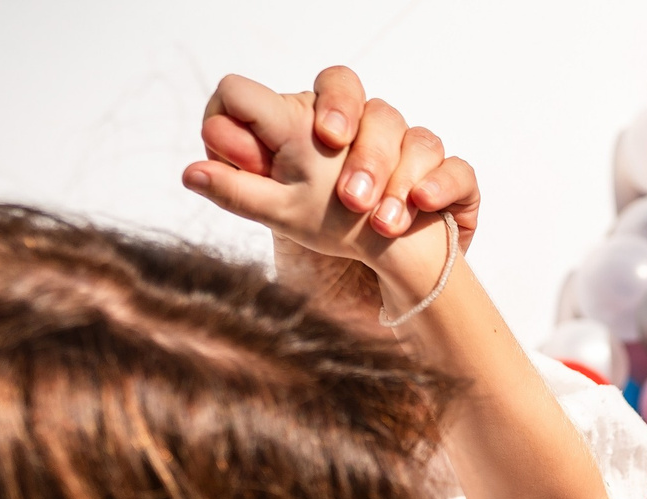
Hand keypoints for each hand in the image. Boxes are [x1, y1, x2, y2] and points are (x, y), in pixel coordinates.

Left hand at [182, 66, 477, 290]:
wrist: (398, 265)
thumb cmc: (332, 226)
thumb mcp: (281, 213)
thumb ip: (240, 190)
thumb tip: (189, 172)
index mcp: (319, 121)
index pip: (317, 85)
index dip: (303, 104)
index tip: (299, 139)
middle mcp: (366, 124)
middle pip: (360, 95)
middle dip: (353, 137)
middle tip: (344, 186)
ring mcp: (411, 149)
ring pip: (409, 134)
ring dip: (390, 177)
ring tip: (375, 220)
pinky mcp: (449, 180)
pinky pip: (456, 167)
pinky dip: (440, 186)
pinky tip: (420, 208)